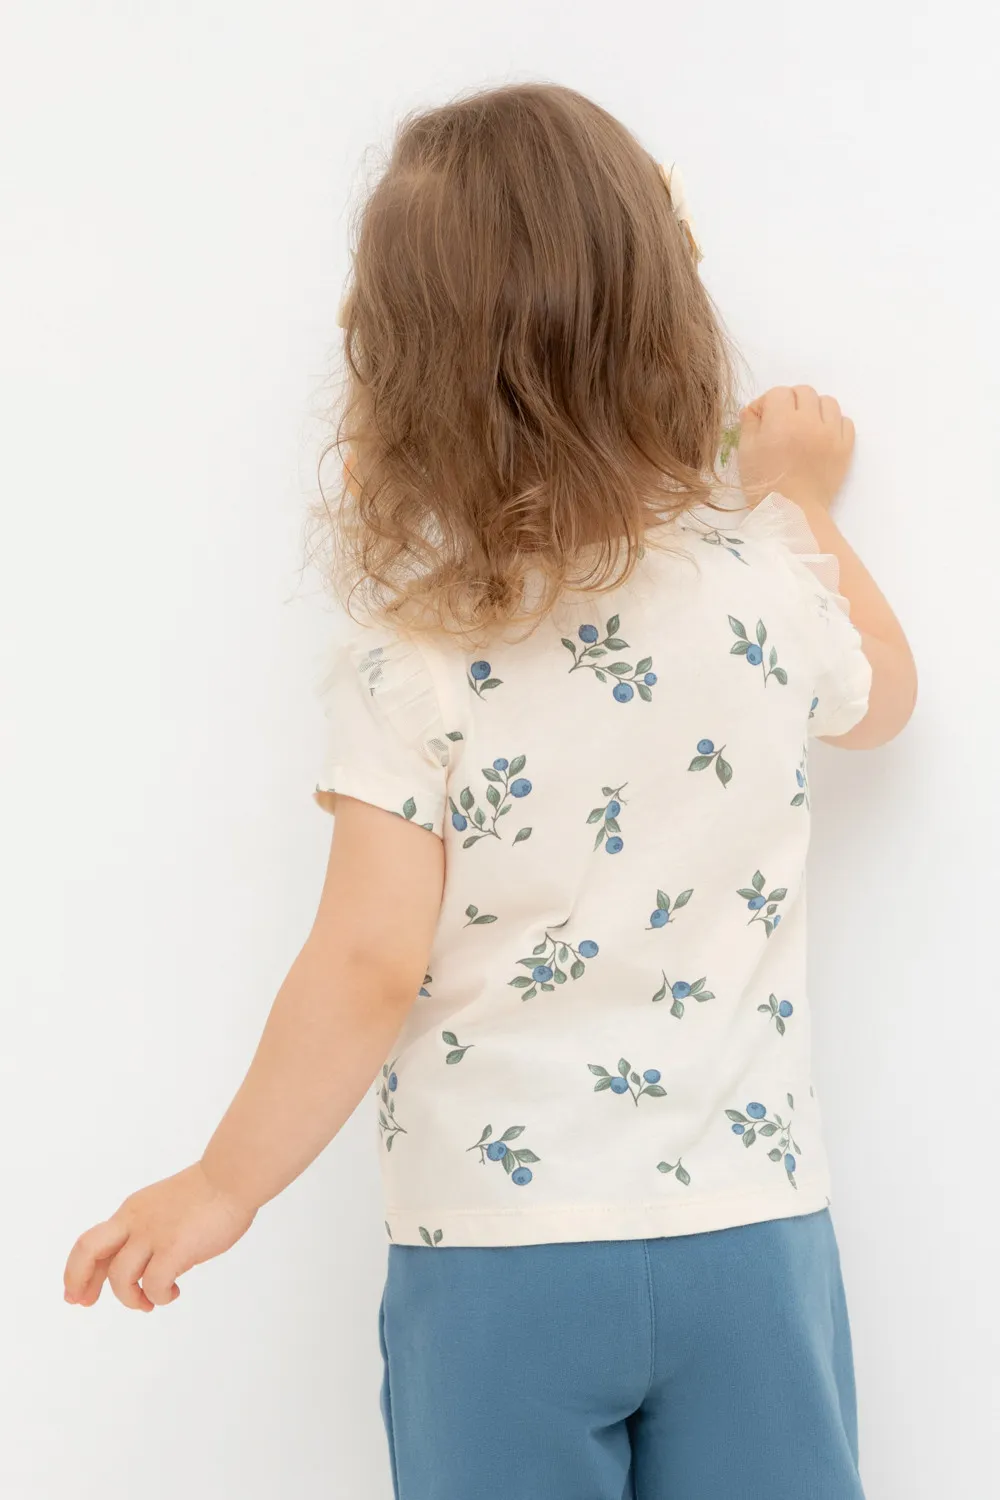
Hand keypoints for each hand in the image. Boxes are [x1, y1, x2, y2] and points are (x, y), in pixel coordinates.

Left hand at [63, 1162, 254, 1311]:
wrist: (232, 1177)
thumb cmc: (208, 1193)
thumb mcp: (163, 1208)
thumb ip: (147, 1231)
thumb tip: (141, 1267)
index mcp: (132, 1212)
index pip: (91, 1243)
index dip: (77, 1271)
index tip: (77, 1294)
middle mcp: (136, 1222)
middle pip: (88, 1250)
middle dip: (79, 1280)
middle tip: (84, 1302)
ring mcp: (154, 1235)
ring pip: (120, 1277)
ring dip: (131, 1298)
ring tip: (150, 1301)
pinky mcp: (175, 1248)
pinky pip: (154, 1285)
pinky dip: (160, 1296)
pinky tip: (174, 1292)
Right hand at [737, 385, 854, 510]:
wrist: (792, 515)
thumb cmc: (764, 486)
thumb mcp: (745, 453)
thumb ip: (749, 424)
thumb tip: (754, 409)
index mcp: (782, 421)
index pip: (778, 393)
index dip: (767, 404)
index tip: (761, 420)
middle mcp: (810, 422)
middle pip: (804, 392)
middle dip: (790, 402)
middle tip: (782, 422)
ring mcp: (831, 434)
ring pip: (827, 402)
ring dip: (814, 408)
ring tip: (804, 427)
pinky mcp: (845, 448)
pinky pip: (845, 422)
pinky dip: (833, 424)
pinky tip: (820, 437)